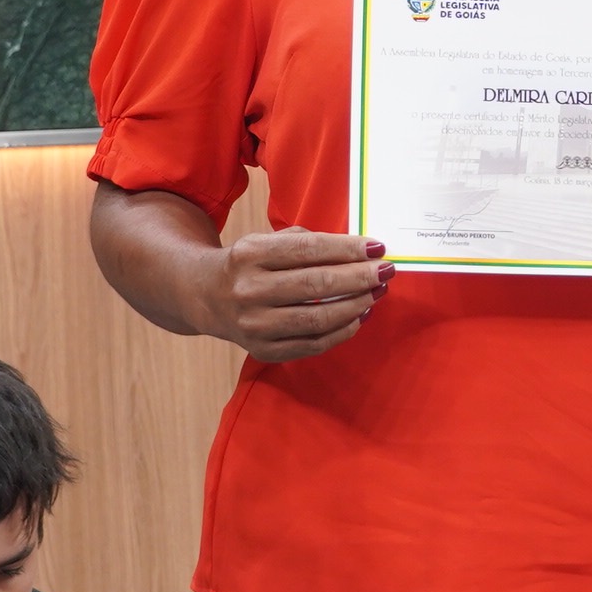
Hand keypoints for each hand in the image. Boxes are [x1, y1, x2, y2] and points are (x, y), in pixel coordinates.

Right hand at [201, 228, 389, 361]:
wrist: (206, 296)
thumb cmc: (250, 264)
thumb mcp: (266, 241)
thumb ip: (307, 242)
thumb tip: (359, 252)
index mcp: (250, 254)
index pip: (309, 250)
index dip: (348, 249)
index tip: (378, 248)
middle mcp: (248, 290)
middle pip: (316, 285)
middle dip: (358, 277)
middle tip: (386, 271)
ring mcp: (254, 324)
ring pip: (317, 318)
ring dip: (356, 305)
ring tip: (377, 292)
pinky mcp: (262, 350)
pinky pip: (312, 344)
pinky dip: (342, 331)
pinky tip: (359, 316)